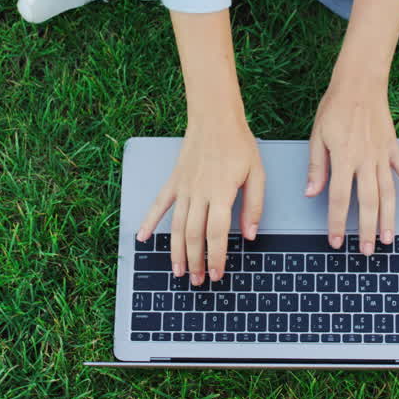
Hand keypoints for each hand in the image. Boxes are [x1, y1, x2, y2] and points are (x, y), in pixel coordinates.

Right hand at [136, 116, 264, 285]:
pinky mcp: (174, 181)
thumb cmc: (239, 145)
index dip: (217, 256)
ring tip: (178, 271)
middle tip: (199, 280)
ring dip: (176, 252)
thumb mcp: (257, 174)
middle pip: (193, 235)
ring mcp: (184, 187)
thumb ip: (253, 206)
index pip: (216, 233)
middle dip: (195, 261)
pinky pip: (158, 204)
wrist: (215, 118)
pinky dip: (148, 221)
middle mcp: (199, 193)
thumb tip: (249, 234)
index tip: (218, 273)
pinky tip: (142, 238)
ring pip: (176, 226)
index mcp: (221, 193)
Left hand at [305, 70, 398, 254]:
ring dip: (389, 218)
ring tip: (390, 239)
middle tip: (367, 251)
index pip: (339, 198)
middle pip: (367, 202)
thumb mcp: (317, 136)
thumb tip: (312, 193)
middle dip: (367, 229)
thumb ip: (317, 166)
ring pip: (388, 193)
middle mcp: (365, 160)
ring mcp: (382, 155)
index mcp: (343, 158)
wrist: (359, 84)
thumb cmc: (335, 108)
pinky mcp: (393, 148)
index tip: (336, 240)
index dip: (337, 222)